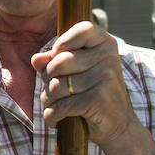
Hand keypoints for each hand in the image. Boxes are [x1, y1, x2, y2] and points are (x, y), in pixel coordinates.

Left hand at [30, 21, 142, 154]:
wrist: (118, 125)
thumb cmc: (92, 93)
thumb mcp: (76, 72)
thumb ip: (54, 61)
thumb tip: (36, 59)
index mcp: (105, 44)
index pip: (82, 29)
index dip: (62, 43)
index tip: (58, 57)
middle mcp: (109, 58)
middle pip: (60, 61)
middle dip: (48, 78)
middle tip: (52, 89)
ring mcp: (106, 78)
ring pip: (58, 85)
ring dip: (49, 99)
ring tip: (54, 105)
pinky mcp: (99, 99)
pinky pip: (62, 105)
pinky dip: (53, 115)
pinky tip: (55, 119)